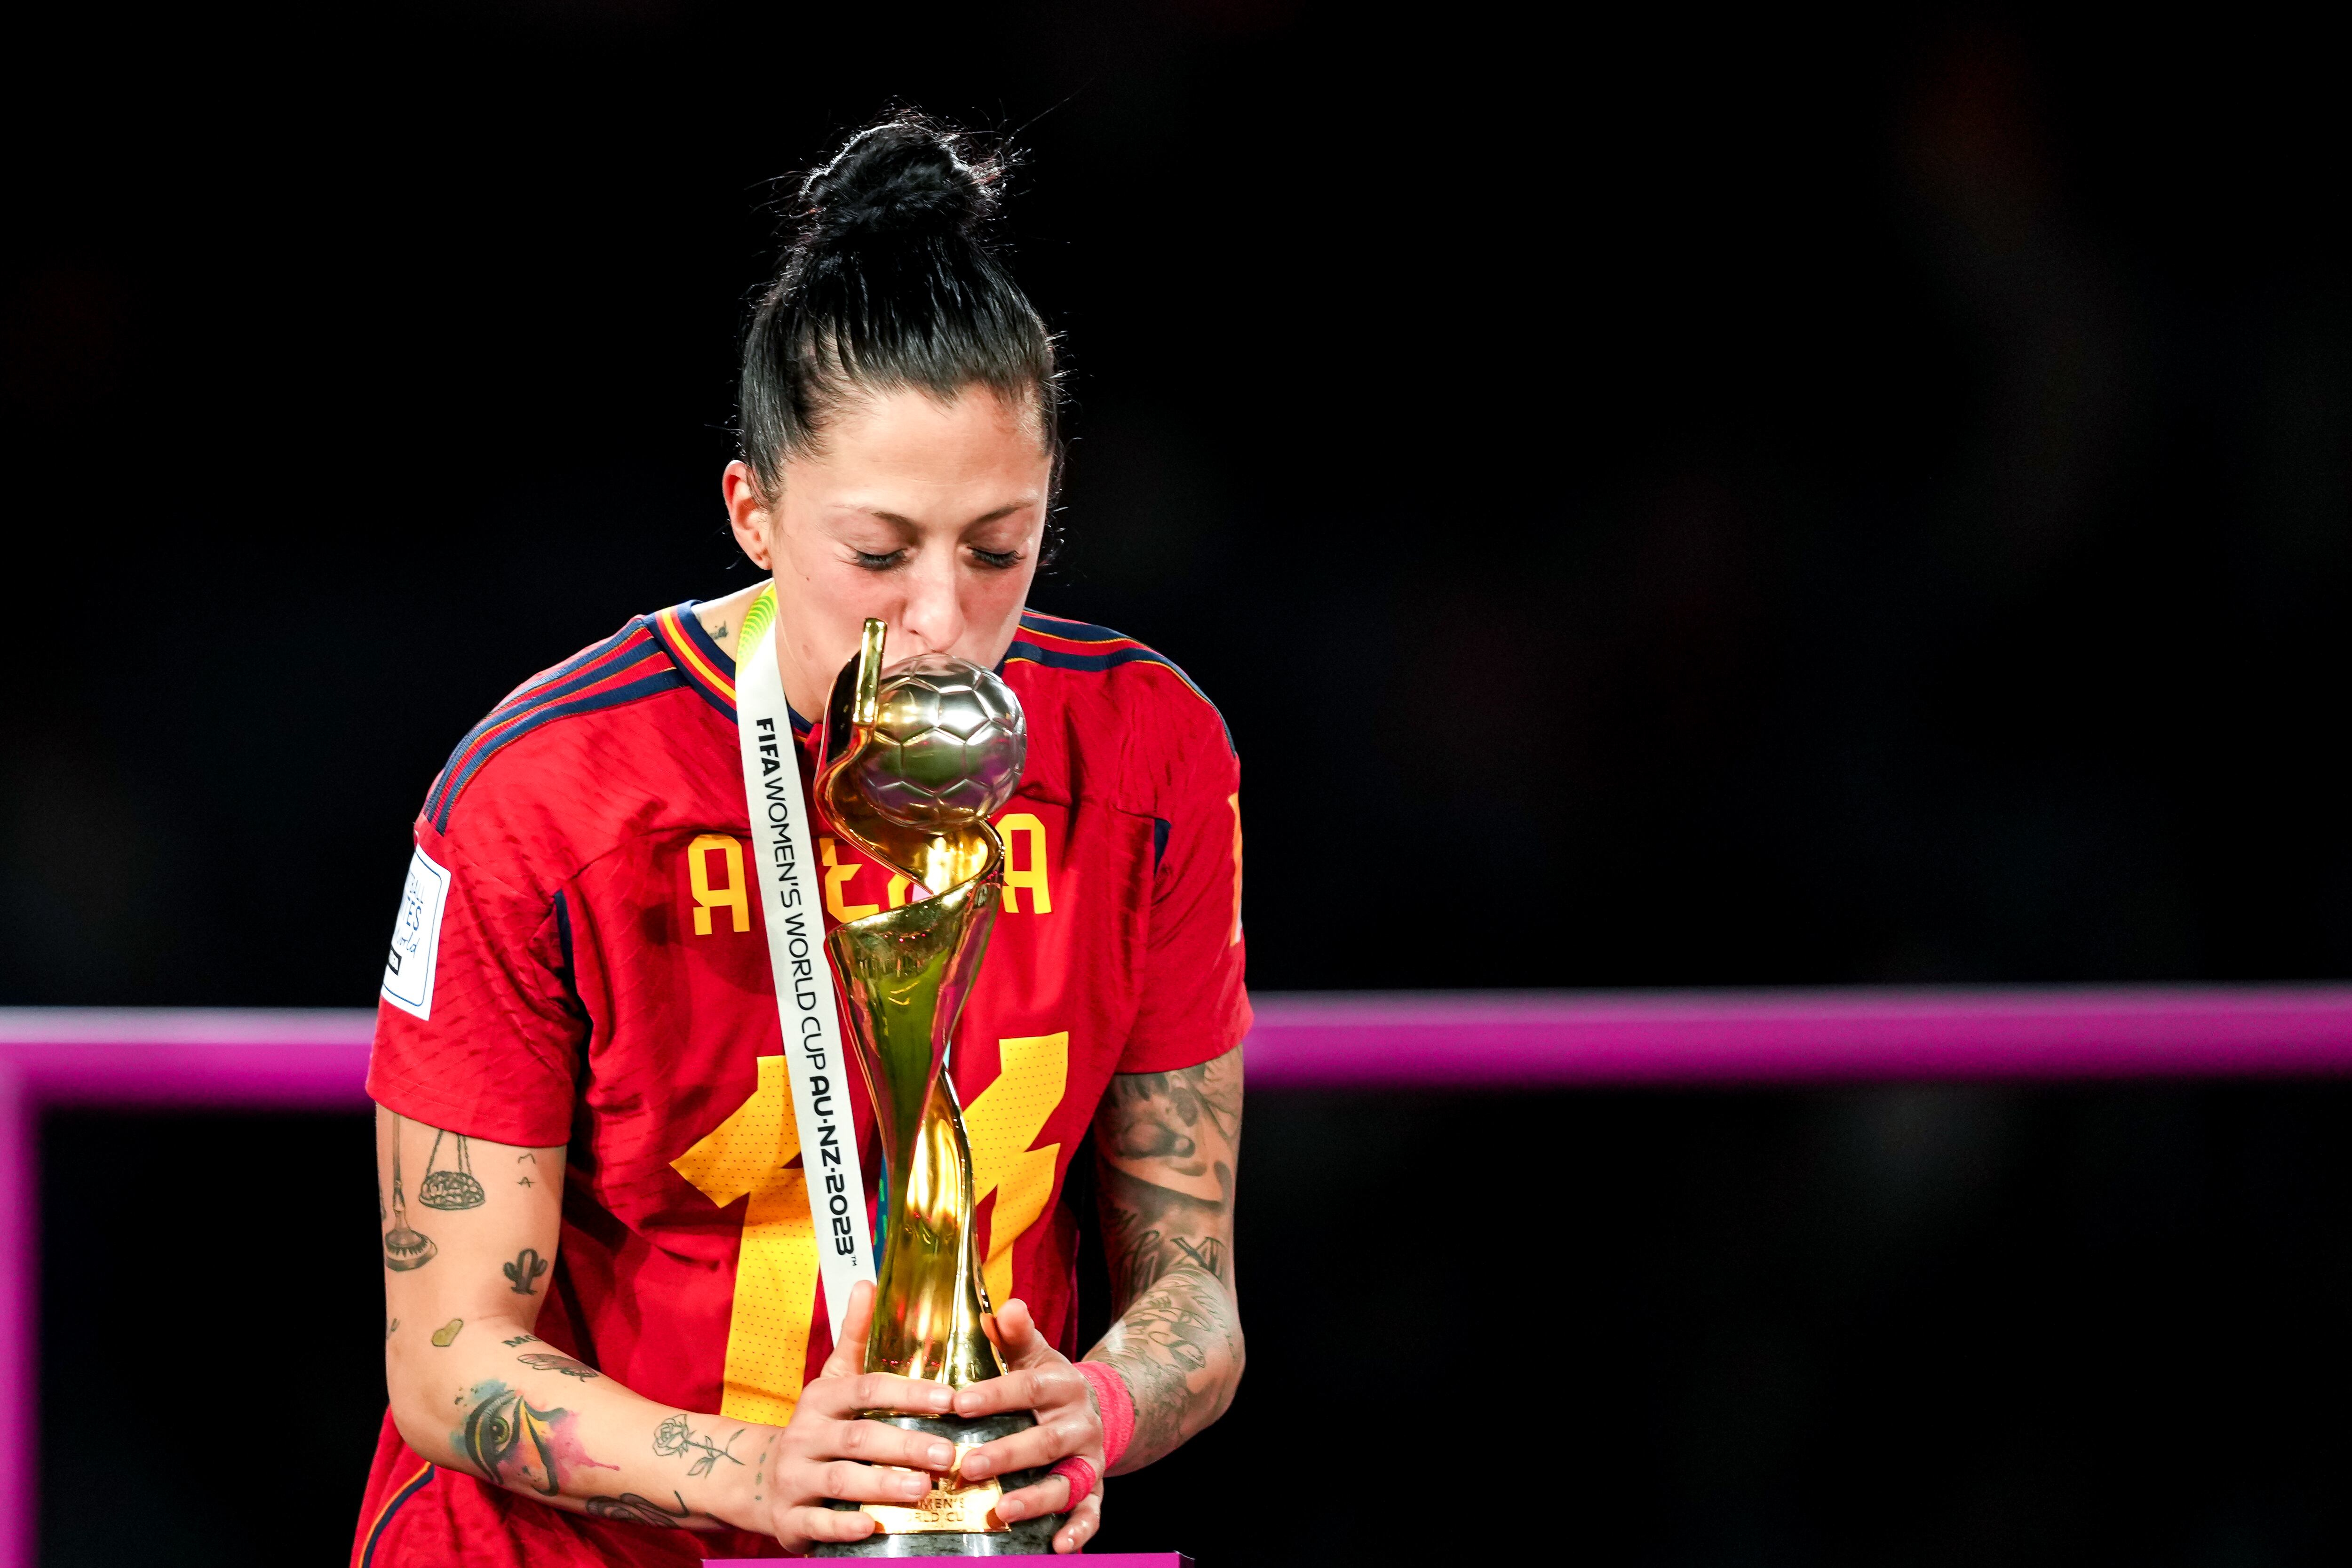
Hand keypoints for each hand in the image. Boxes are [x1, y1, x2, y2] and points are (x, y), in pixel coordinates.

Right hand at [747, 1280, 958, 1551]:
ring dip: (882, 1485)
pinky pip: (817, 1523)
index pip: (868, 1389)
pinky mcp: (789, 1520)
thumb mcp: (834, 1381)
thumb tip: (866, 1282)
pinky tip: (872, 1528)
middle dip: (906, 1445)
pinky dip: (843, 1526)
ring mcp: (793, 1478)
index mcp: (822, 1399)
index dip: (910, 1392)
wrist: (759, 1480)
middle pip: (859, 1437)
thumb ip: (855, 1338)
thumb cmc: (819, 1428)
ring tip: (924, 1488)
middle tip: (949, 1454)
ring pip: (840, 1481)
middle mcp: (805, 1435)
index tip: (951, 1399)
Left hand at [950, 1298, 1104, 1553]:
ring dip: (1034, 1498)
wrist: (1092, 1410)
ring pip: (1066, 1481)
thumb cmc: (1045, 1383)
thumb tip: (1005, 1306)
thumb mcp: (1033, 1355)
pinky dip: (1078, 1532)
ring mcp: (1088, 1460)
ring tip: (1000, 1511)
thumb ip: (1015, 1335)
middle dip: (1006, 1454)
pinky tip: (1058, 1547)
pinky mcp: (1095, 1490)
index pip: (1028, 1388)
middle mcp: (1079, 1423)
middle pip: (1044, 1440)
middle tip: (966, 1467)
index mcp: (1062, 1384)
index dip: (995, 1394)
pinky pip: (1091, 1513)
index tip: (958, 1403)